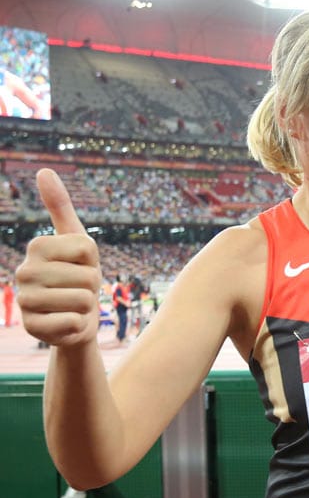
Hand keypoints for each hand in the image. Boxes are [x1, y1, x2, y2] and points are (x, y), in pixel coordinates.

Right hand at [15, 169, 102, 347]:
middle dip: (93, 286)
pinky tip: (67, 323)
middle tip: (79, 290)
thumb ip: (61, 207)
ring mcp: (25, 300)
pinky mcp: (32, 327)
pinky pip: (73, 322)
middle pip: (88, 276)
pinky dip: (79, 325)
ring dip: (87, 306)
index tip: (82, 266)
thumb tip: (44, 170)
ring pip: (83, 299)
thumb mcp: (77, 241)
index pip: (88, 249)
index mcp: (37, 246)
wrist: (75, 319)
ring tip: (74, 306)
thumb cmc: (79, 276)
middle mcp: (24, 271)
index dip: (94, 260)